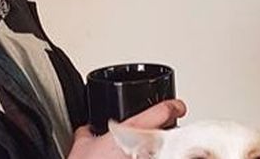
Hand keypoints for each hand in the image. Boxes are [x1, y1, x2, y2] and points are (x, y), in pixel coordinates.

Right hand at [67, 99, 186, 158]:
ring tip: (148, 149)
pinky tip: (136, 156)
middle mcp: (147, 148)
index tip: (178, 106)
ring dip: (161, 149)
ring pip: (168, 151)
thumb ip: (87, 132)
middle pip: (171, 133)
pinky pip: (162, 157)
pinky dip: (158, 155)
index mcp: (133, 131)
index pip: (164, 111)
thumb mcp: (82, 145)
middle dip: (167, 131)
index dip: (173, 105)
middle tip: (162, 131)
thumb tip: (87, 129)